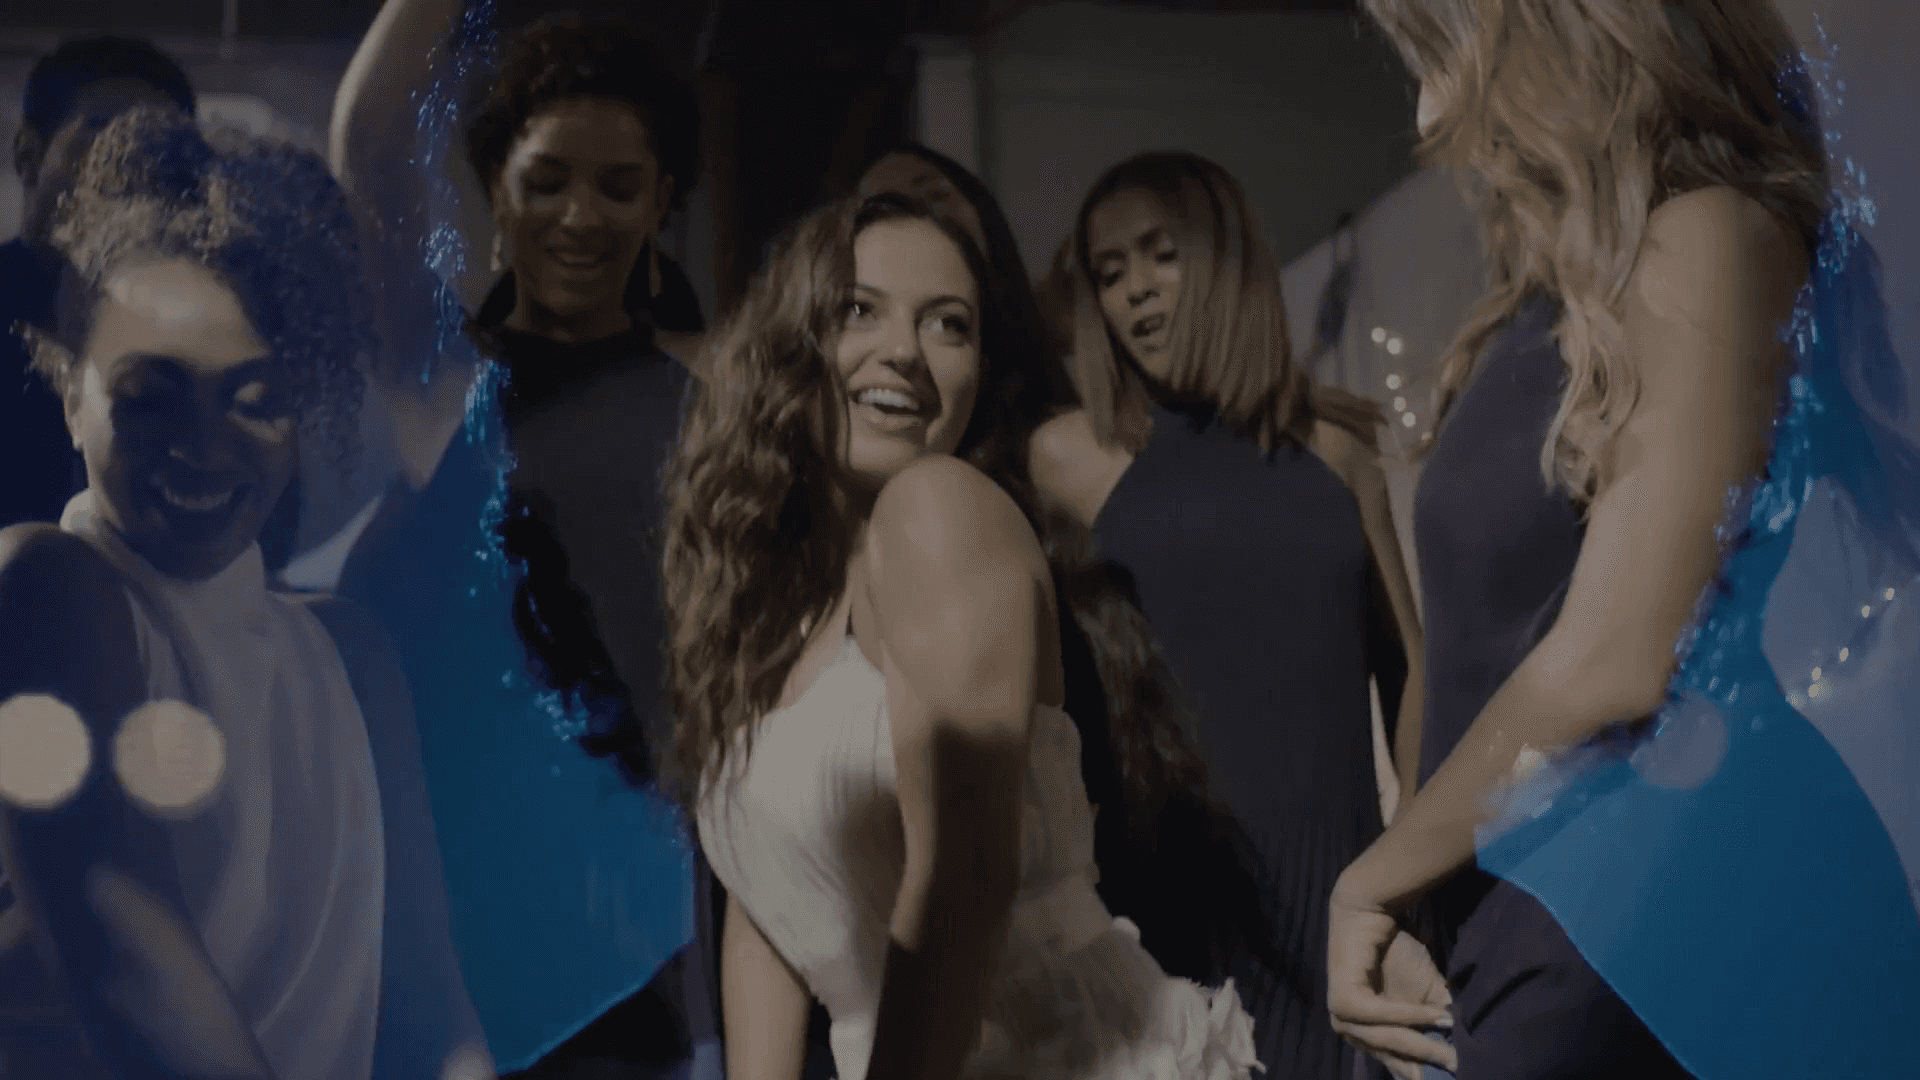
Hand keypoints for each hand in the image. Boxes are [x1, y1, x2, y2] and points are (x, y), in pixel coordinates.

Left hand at [1327, 890, 1455, 1079]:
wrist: (1368, 912)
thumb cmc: (1395, 953)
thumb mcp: (1421, 996)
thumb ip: (1432, 1023)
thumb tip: (1458, 1054)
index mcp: (1362, 1032)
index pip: (1393, 1061)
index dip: (1420, 1068)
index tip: (1451, 1073)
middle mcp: (1347, 1028)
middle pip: (1392, 1053)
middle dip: (1427, 1059)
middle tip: (1458, 1064)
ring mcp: (1342, 1015)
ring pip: (1386, 1039)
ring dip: (1421, 1043)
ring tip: (1451, 1049)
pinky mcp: (1344, 1000)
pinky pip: (1380, 1016)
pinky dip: (1409, 1016)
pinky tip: (1436, 1016)